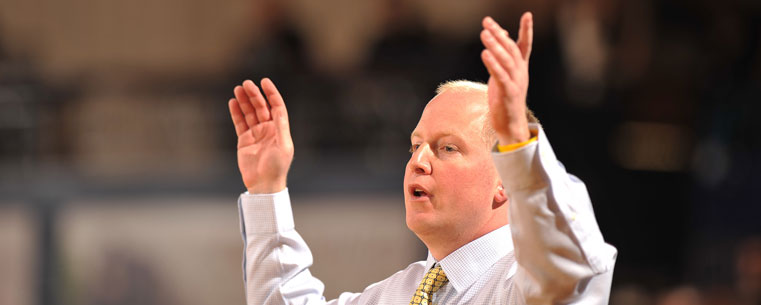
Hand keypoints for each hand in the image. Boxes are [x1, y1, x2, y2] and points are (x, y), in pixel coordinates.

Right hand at [228, 78, 293, 193]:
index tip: (264, 81)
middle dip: (254, 94)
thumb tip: (279, 109)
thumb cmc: (277, 167)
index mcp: (280, 129)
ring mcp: (256, 134)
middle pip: (261, 107)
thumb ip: (281, 127)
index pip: (276, 106)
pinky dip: (236, 113)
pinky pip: (239, 123)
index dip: (271, 93)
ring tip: (238, 89)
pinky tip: (232, 102)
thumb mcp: (283, 146)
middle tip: (246, 84)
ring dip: (244, 101)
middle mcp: (268, 129)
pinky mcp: (244, 140)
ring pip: (249, 113)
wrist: (263, 184)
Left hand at [480, 12, 533, 144]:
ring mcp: (516, 82)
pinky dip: (493, 64)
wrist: (510, 124)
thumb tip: (502, 34)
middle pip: (511, 49)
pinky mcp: (508, 93)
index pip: (525, 45)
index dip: (526, 30)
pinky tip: (484, 53)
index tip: (528, 14)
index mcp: (521, 67)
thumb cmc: (505, 97)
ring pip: (506, 60)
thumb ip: (503, 55)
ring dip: (495, 45)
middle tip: (486, 22)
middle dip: (499, 34)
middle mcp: (521, 72)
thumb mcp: (504, 74)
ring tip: (484, 33)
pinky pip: (500, 75)